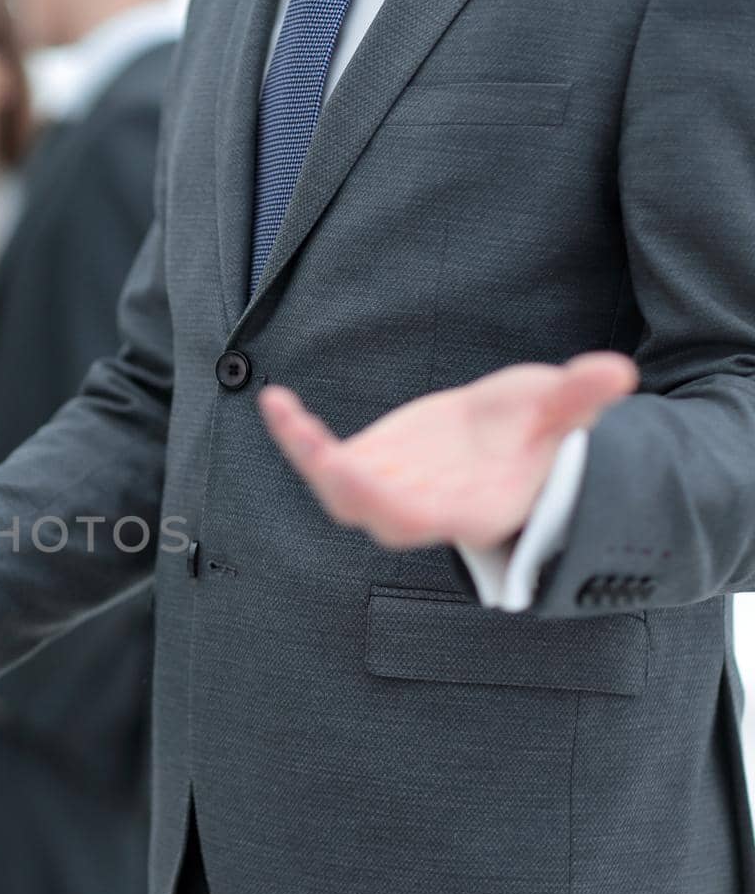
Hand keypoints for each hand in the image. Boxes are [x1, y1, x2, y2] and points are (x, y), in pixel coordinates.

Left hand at [259, 351, 637, 551]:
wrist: (503, 440)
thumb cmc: (537, 434)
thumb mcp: (557, 411)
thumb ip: (578, 400)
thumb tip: (617, 373)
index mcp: (473, 509)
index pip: (435, 520)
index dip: (407, 507)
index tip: (385, 485)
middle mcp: (424, 510)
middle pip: (378, 515)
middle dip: (351, 488)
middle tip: (328, 457)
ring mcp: (388, 490)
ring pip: (338, 489)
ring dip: (309, 456)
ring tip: (287, 416)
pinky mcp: (363, 465)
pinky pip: (319, 456)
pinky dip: (296, 435)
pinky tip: (275, 401)